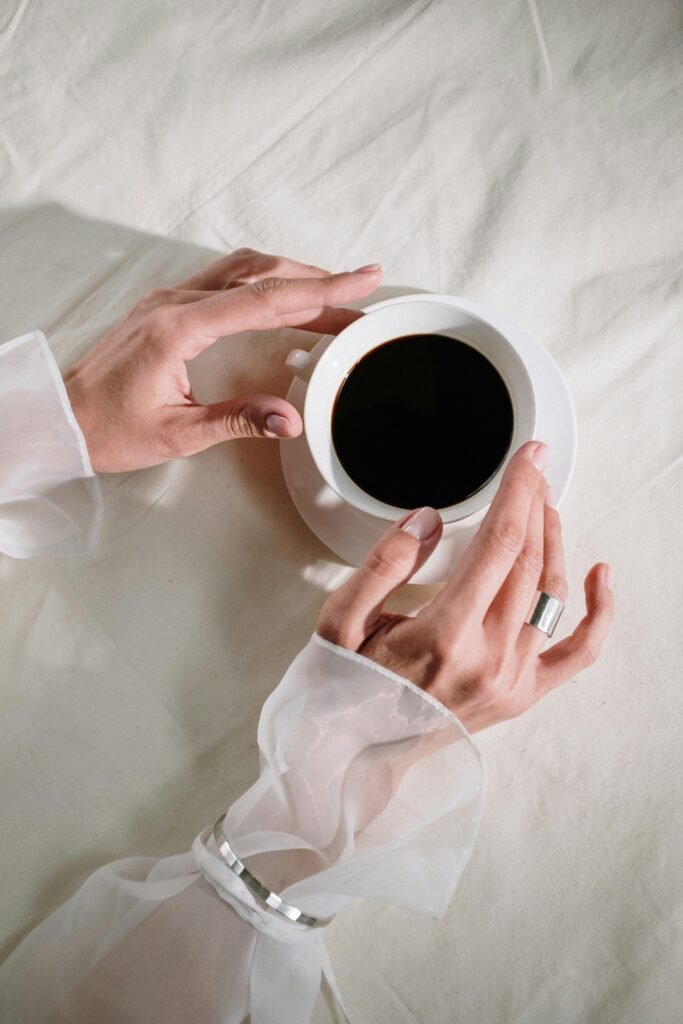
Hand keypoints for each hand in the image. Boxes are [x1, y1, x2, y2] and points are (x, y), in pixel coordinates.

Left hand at [63, 248, 381, 472]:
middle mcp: (174, 302)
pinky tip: (283, 298)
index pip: (264, 299)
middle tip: (361, 296)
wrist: (61, 417)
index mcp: (178, 328)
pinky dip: (263, 284)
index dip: (321, 289)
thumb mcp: (178, 433)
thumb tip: (290, 420)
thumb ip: (238, 421)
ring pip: (243, 269)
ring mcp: (169, 299)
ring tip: (332, 298)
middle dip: (318, 283)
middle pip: (260, 275)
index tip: (362, 280)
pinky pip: (224, 280)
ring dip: (291, 278)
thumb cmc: (108, 428)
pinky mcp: (167, 306)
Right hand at [317, 442, 613, 732]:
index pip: (499, 544)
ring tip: (544, 510)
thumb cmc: (348, 688)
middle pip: (530, 561)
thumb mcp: (339, 622)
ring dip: (554, 541)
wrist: (357, 756)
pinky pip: (579, 652)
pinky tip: (601, 574)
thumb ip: (383, 565)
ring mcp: (512, 680)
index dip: (518, 492)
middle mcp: (488, 659)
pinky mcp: (523, 696)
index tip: (529, 458)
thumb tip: (428, 522)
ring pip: (552, 592)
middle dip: (535, 506)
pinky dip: (599, 612)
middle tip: (532, 473)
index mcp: (444, 636)